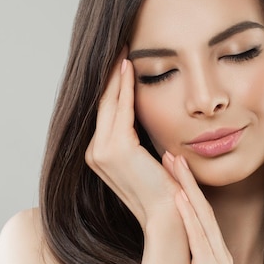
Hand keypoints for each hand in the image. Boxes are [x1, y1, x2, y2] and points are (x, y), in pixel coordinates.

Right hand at [85, 52, 179, 227]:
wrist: (168, 217)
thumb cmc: (165, 192)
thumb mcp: (148, 161)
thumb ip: (140, 141)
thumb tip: (147, 117)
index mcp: (101, 155)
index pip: (107, 112)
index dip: (112, 86)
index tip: (121, 62)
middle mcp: (95, 153)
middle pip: (103, 103)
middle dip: (110, 73)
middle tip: (118, 46)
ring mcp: (102, 152)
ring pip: (109, 102)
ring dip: (116, 73)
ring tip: (122, 49)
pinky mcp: (115, 149)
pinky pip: (121, 109)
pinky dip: (125, 86)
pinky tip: (129, 66)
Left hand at [162, 152, 232, 263]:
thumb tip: (165, 248)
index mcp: (212, 256)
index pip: (197, 215)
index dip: (185, 188)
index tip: (170, 165)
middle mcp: (218, 255)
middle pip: (201, 209)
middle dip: (186, 179)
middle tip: (171, 152)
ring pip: (202, 218)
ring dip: (187, 189)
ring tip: (173, 163)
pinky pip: (201, 240)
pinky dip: (190, 217)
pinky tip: (178, 198)